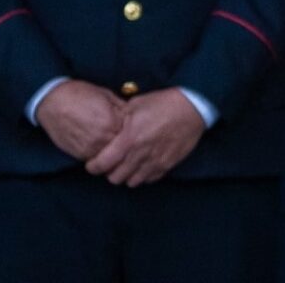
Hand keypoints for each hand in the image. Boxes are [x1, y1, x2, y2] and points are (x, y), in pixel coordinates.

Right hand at [35, 80, 126, 160]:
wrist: (52, 101)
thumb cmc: (79, 94)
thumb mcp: (106, 95)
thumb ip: (121, 108)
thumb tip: (134, 115)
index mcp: (112, 120)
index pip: (131, 132)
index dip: (132, 129)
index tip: (132, 127)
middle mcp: (102, 136)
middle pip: (122, 146)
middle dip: (123, 142)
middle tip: (123, 137)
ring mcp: (90, 147)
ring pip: (109, 155)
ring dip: (111, 150)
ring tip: (110, 141)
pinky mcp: (79, 154)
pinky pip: (95, 159)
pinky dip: (98, 154)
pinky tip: (98, 145)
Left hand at [85, 89, 205, 185]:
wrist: (193, 107)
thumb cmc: (163, 103)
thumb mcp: (136, 104)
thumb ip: (120, 119)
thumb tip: (109, 125)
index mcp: (128, 139)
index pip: (102, 164)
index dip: (93, 167)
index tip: (91, 164)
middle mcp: (140, 154)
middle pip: (115, 178)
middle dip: (109, 172)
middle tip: (110, 164)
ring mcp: (155, 162)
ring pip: (132, 182)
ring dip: (126, 176)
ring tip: (127, 165)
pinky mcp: (168, 164)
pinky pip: (150, 179)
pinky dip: (143, 175)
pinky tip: (143, 164)